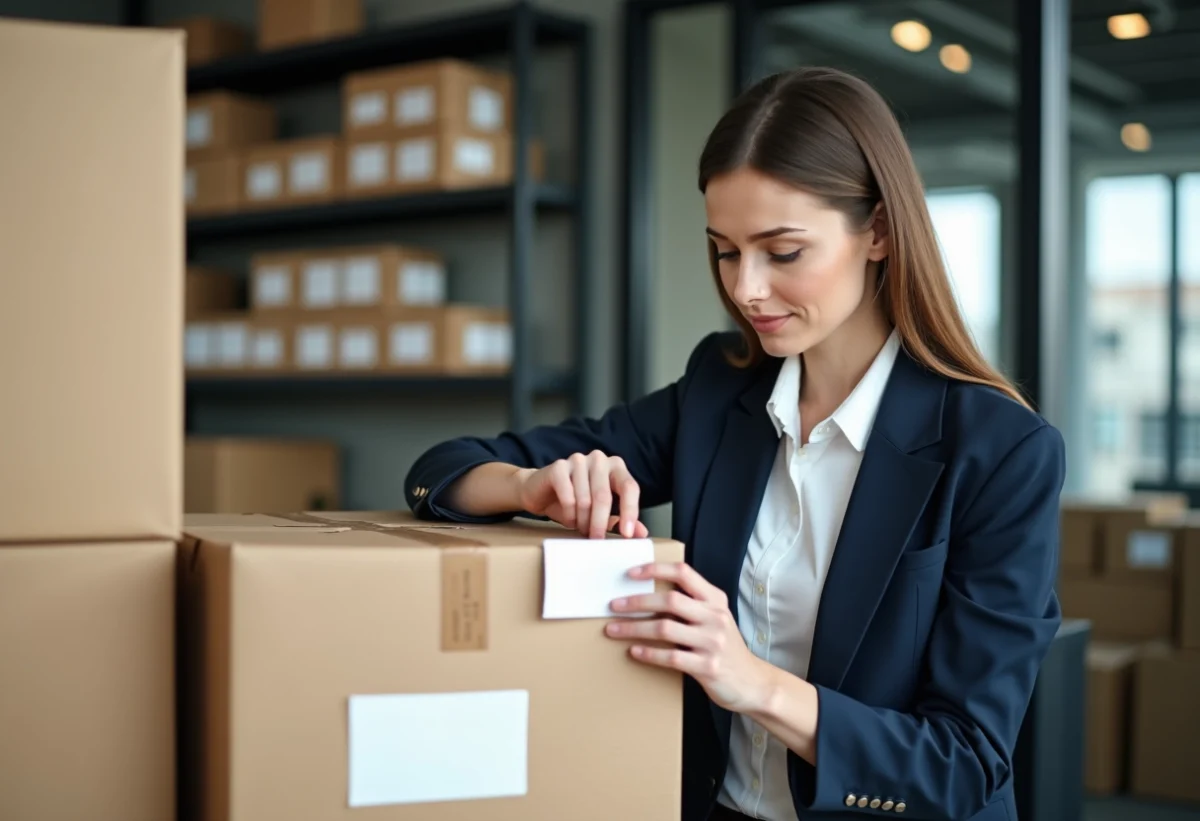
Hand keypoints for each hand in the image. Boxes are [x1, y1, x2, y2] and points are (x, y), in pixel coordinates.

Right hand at [512, 450, 648, 538]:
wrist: (538, 492)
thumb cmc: (573, 502)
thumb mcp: (600, 513)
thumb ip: (620, 519)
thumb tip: (641, 533)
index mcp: (615, 466)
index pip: (630, 487)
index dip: (630, 511)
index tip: (628, 535)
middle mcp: (599, 459)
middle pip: (604, 496)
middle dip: (600, 523)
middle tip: (597, 541)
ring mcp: (578, 460)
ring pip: (585, 499)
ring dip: (583, 521)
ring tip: (581, 529)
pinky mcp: (558, 466)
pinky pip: (567, 496)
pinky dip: (569, 514)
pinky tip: (569, 520)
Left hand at [604, 561, 772, 712]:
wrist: (753, 683)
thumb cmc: (726, 648)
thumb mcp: (716, 619)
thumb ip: (693, 605)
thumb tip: (649, 596)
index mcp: (715, 600)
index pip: (683, 573)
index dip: (656, 569)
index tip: (631, 573)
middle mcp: (715, 617)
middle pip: (670, 600)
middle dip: (637, 601)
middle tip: (613, 605)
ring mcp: (712, 642)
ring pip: (665, 628)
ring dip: (634, 628)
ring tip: (613, 629)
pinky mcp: (708, 666)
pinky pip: (671, 657)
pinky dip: (648, 653)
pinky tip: (634, 651)